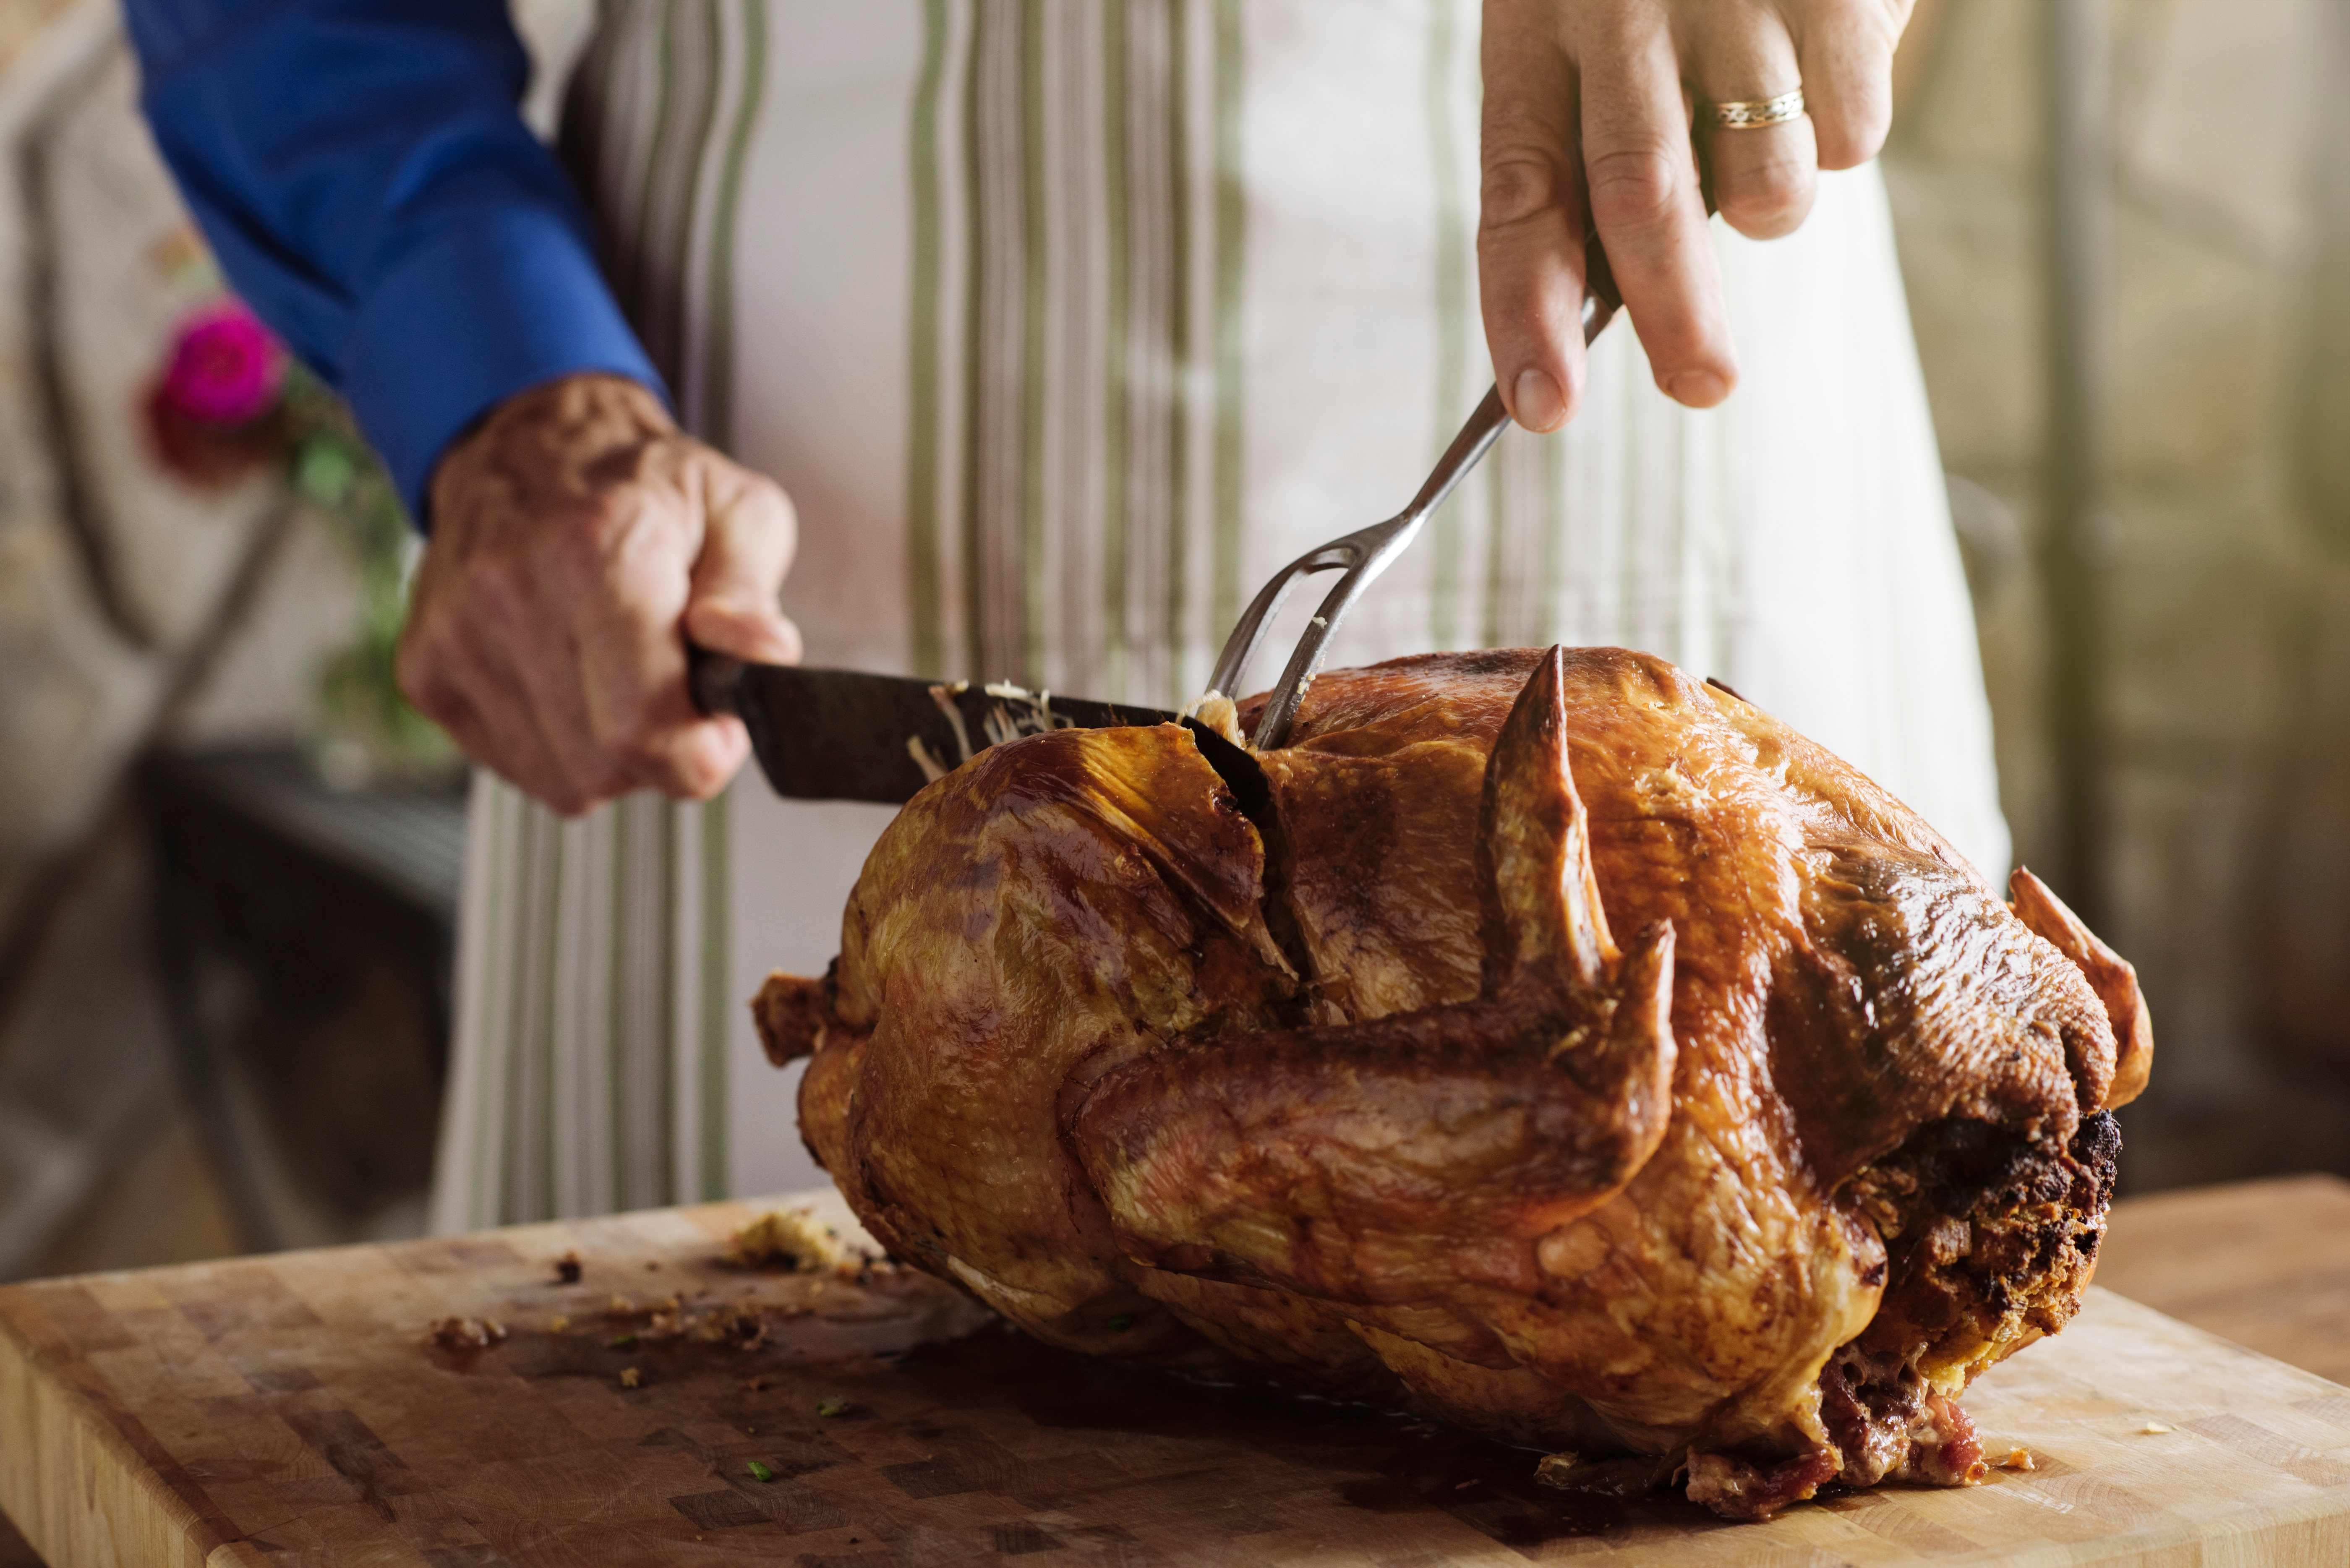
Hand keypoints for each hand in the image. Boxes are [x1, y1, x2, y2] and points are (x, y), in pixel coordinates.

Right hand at [398, 373, 800, 814]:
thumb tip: (762, 654)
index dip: (701, 755)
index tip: (722, 727)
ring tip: (626, 679)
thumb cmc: (643, 484)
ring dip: (614, 756)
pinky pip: (523, 769)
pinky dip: (565, 748)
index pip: (644, 729)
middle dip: (664, 752)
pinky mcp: (424, 672)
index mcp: (594, 553)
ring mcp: (456, 638)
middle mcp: (509, 595)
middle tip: (681, 692)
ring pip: (566, 782)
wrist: (528, 446)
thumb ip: (751, 592)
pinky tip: (577, 685)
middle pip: (608, 766)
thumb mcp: (737, 510)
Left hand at [1480, 0, 1911, 428]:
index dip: (1524, 310)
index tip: (1540, 406)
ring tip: (1767, 130)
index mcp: (1539, 26)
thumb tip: (1615, 304)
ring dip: (1772, 201)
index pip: (1519, 195)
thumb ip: (1597, 148)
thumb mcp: (1594, 23)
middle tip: (1701, 384)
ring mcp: (1737, 0)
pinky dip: (1843, 129)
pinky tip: (1823, 56)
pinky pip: (1853, 134)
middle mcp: (1624, 9)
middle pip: (1641, 201)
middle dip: (1674, 316)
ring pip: (1765, 185)